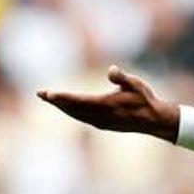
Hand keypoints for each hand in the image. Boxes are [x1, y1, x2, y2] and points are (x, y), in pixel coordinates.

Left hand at [37, 65, 180, 142]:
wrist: (153, 121)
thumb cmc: (144, 99)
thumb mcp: (135, 84)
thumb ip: (122, 77)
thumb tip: (111, 69)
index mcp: (106, 105)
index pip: (78, 101)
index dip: (63, 97)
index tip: (49, 94)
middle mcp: (100, 116)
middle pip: (72, 109)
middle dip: (56, 101)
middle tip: (40, 94)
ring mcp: (100, 122)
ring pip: (75, 115)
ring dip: (61, 107)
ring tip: (49, 99)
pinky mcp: (102, 124)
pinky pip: (81, 118)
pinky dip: (71, 112)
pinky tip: (67, 108)